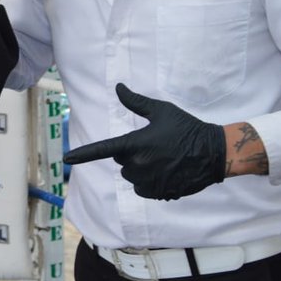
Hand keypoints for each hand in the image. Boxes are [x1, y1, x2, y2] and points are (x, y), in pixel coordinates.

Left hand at [63, 83, 225, 199]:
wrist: (214, 153)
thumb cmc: (187, 128)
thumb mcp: (161, 111)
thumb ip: (136, 102)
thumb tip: (118, 87)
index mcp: (136, 143)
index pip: (103, 149)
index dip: (83, 154)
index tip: (66, 158)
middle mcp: (139, 164)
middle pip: (121, 161)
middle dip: (132, 154)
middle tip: (154, 144)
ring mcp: (149, 181)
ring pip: (131, 176)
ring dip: (140, 169)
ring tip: (163, 158)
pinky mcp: (159, 193)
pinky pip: (143, 189)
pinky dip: (149, 183)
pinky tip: (166, 172)